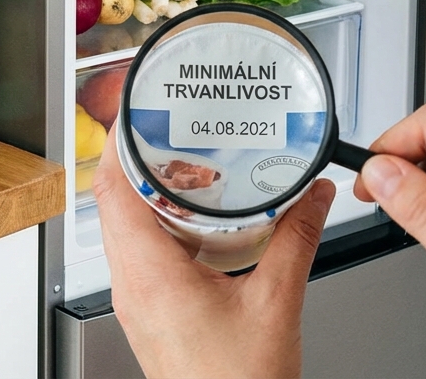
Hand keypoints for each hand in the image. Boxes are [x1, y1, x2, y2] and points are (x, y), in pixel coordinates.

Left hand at [93, 134, 334, 378]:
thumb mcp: (278, 302)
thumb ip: (295, 240)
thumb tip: (313, 196)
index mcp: (149, 274)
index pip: (112, 189)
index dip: (118, 144)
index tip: (135, 114)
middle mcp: (130, 285)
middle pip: (113, 203)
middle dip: (136, 161)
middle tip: (165, 131)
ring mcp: (134, 300)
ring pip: (123, 229)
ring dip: (146, 194)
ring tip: (180, 168)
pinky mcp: (147, 312)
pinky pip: (139, 254)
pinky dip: (158, 226)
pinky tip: (192, 223)